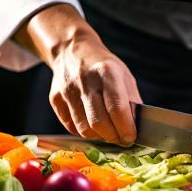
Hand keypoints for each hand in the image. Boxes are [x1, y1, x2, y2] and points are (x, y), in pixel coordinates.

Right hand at [15, 4, 141, 144]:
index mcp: (107, 71)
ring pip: (84, 129)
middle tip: (121, 138)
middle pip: (98, 122)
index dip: (126, 128)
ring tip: (108, 131)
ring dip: (99, 136)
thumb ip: (131, 101)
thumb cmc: (104, 66)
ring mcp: (67, 90)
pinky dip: (85, 131)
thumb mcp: (124, 76)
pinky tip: (93, 125)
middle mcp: (85, 80)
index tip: (131, 137)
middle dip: (113, 136)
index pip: (117, 108)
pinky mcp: (55, 99)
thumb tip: (136, 127)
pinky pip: (71, 127)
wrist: (72, 51)